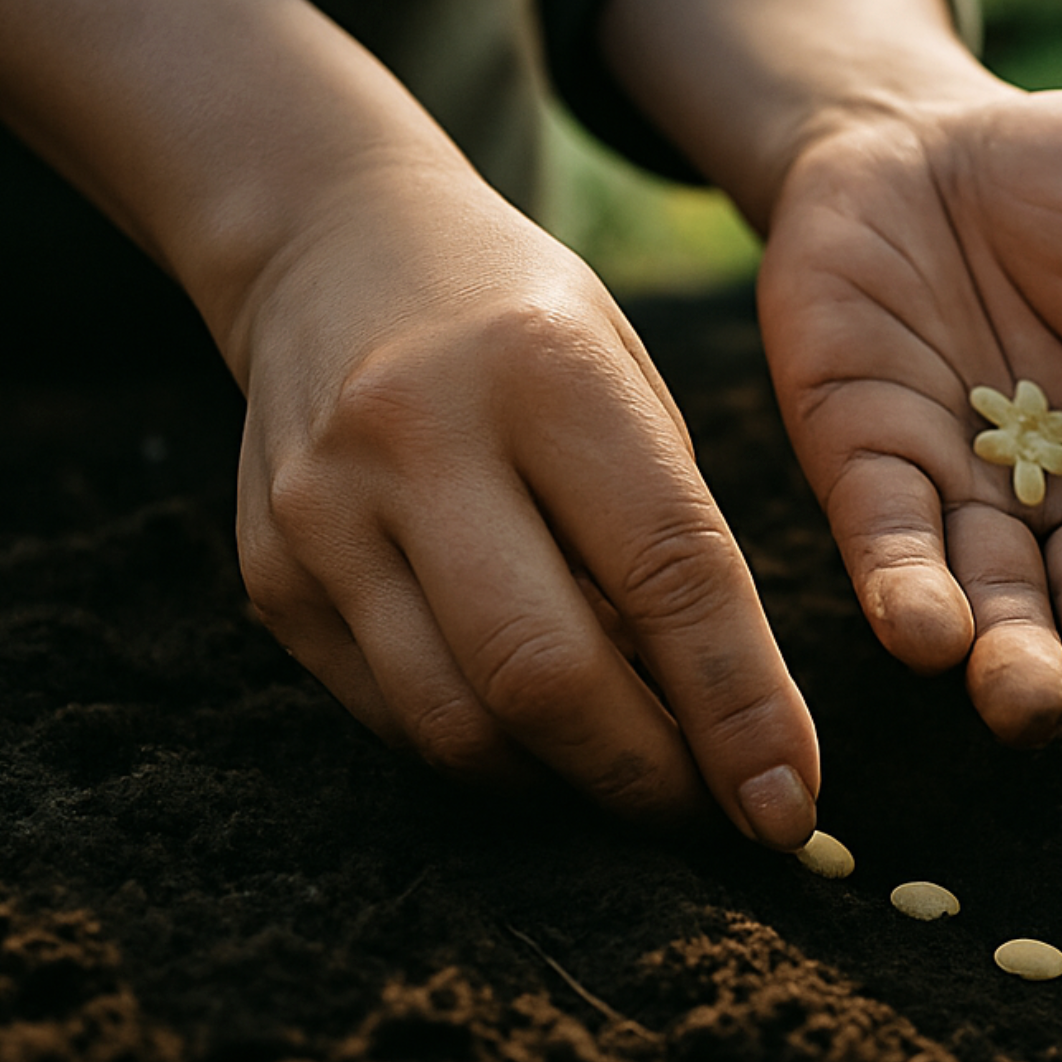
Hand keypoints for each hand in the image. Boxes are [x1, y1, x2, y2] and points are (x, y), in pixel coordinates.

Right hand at [233, 163, 818, 844]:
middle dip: (646, 777)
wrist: (334, 251)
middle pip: (544, 674)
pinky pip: (390, 713)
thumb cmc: (522, 325)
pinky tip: (528, 720)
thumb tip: (708, 726)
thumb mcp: (627, 380)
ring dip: (560, 780)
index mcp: (546, 372)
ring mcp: (324, 512)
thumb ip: (666, 539)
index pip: (669, 571)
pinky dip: (481, 743)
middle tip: (709, 810)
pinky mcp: (272, 573)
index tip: (789, 804)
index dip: (740, 706)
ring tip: (624, 765)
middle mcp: (417, 437)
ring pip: (454, 724)